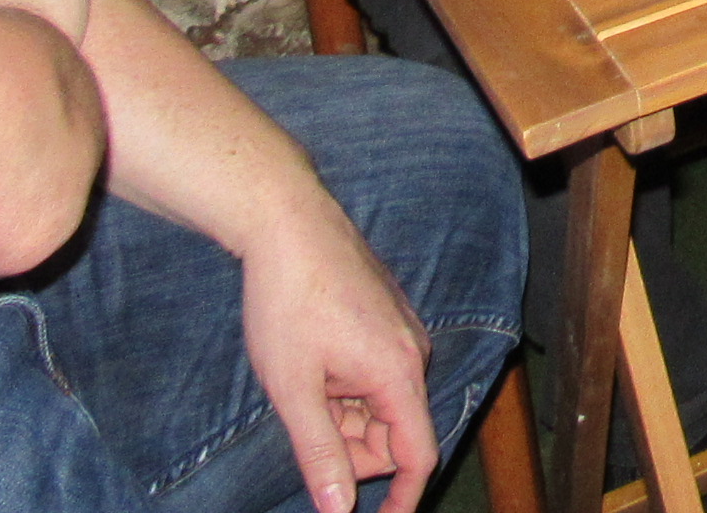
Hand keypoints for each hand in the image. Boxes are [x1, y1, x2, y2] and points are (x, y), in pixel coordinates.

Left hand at [237, 190, 439, 512]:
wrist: (288, 221)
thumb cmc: (287, 303)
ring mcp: (403, 330)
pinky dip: (345, 385)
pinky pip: (376, 372)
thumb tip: (341, 510)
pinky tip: (311, 360)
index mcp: (398, 374)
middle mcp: (414, 352)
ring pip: (381, 402)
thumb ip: (321, 454)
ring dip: (344, 413)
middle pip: (395, 431)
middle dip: (352, 446)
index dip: (402, 498)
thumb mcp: (294, 389)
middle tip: (304, 424)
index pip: (419, 454)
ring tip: (302, 382)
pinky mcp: (388, 314)